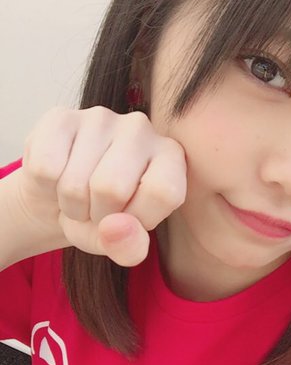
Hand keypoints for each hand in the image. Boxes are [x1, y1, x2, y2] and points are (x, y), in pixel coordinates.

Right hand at [14, 106, 186, 265]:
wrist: (60, 198)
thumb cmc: (104, 219)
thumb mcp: (123, 244)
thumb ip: (130, 248)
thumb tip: (114, 227)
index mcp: (171, 156)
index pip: (164, 192)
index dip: (139, 217)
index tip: (130, 218)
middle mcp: (141, 128)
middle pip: (112, 188)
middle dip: (97, 214)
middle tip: (98, 209)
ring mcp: (101, 117)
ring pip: (75, 183)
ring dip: (71, 205)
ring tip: (79, 195)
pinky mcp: (60, 116)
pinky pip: (45, 168)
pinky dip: (47, 187)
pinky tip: (58, 177)